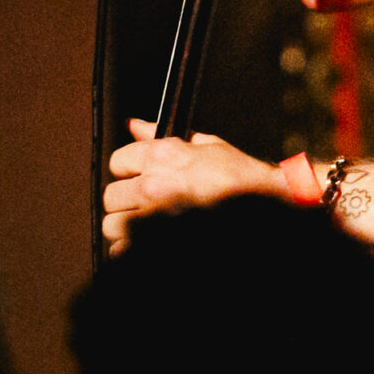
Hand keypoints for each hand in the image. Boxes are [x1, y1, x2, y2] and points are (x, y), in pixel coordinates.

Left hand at [102, 118, 285, 255]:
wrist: (261, 202)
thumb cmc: (239, 177)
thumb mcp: (207, 144)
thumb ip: (162, 136)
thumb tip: (136, 125)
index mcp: (163, 156)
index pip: (118, 161)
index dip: (129, 170)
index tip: (137, 176)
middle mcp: (153, 185)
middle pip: (111, 196)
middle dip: (126, 200)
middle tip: (145, 203)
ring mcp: (153, 216)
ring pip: (113, 224)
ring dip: (127, 226)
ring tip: (147, 224)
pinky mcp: (155, 240)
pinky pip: (123, 248)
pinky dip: (130, 248)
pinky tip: (146, 240)